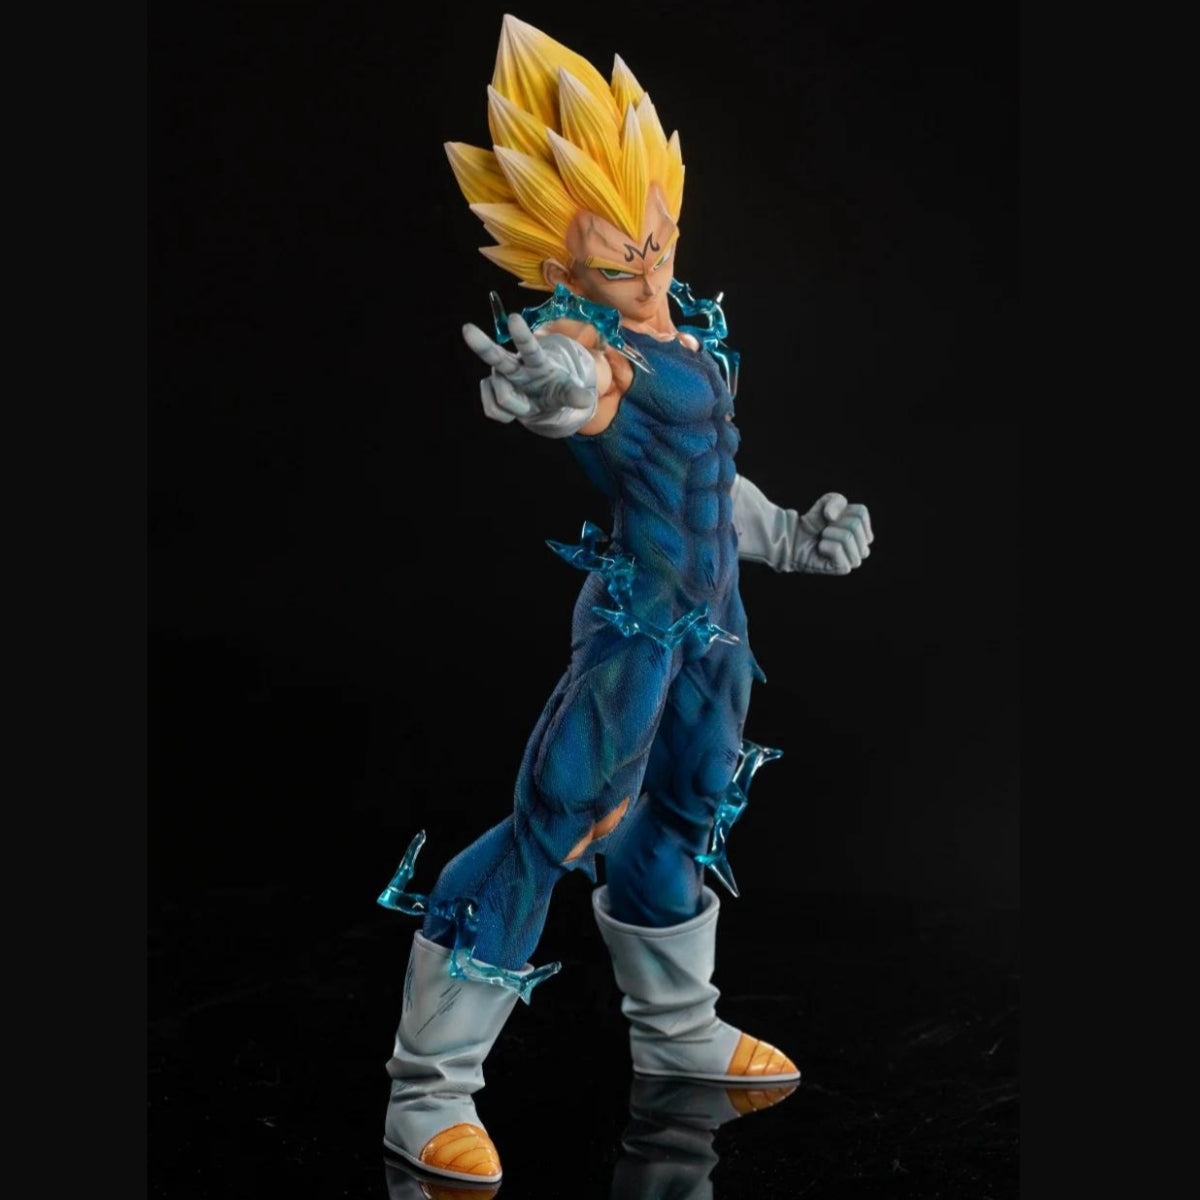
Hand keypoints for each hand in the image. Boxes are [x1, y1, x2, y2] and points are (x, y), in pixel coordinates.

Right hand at [462, 313, 597, 438]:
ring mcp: (498, 376)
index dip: (522, 334)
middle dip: (482, 345)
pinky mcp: (488, 389)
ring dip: (517, 408)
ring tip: (528, 405)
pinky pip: (493, 409)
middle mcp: (513, 364)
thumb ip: (574, 395)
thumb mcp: (566, 393)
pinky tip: (513, 409)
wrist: (539, 401)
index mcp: (534, 360)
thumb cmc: (553, 390)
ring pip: (501, 397)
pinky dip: (506, 416)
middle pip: (496, 356)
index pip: (529, 346)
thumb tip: (587, 398)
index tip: (514, 318)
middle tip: (466, 329)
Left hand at [793, 493, 873, 573]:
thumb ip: (835, 500)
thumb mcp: (826, 503)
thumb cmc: (814, 523)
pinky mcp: (844, 568)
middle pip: (855, 525)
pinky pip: (837, 548)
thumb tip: (832, 517)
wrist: (796, 540)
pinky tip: (821, 548)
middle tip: (825, 530)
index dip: (842, 511)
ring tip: (823, 539)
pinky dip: (824, 545)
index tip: (831, 518)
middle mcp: (864, 546)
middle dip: (835, 524)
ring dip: (829, 534)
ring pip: (847, 537)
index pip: (861, 513)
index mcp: (864, 531)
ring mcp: (855, 559)